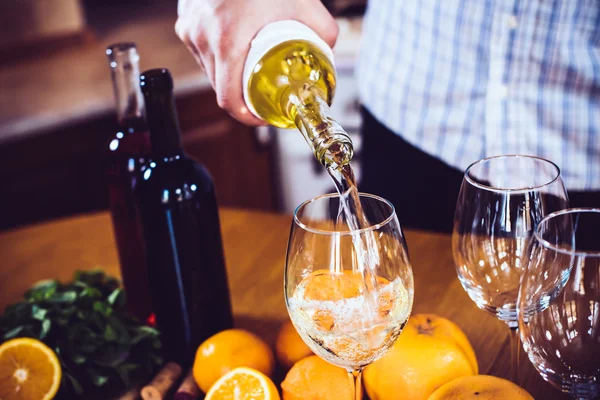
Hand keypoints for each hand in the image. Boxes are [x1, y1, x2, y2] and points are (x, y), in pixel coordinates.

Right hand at [175, 0, 338, 124]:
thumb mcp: (302, 3)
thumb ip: (323, 31)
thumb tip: (329, 54)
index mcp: (227, 42)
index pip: (229, 100)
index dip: (247, 117)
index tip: (262, 118)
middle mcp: (203, 39)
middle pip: (222, 88)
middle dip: (244, 97)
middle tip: (264, 97)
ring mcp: (190, 31)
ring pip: (210, 71)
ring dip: (230, 78)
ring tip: (251, 73)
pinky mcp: (185, 23)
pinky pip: (202, 52)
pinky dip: (218, 58)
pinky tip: (234, 52)